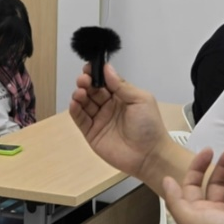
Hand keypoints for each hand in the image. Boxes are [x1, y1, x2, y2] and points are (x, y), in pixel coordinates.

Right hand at [69, 63, 171, 178]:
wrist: (149, 155)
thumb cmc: (149, 125)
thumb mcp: (140, 100)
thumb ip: (122, 85)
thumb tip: (107, 68)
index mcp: (121, 97)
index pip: (105, 82)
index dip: (96, 74)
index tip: (89, 67)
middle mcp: (108, 106)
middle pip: (92, 91)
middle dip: (86, 83)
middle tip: (83, 80)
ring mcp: (99, 120)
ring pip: (84, 103)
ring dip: (79, 95)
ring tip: (80, 92)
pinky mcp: (91, 133)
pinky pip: (80, 119)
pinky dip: (75, 110)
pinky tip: (75, 103)